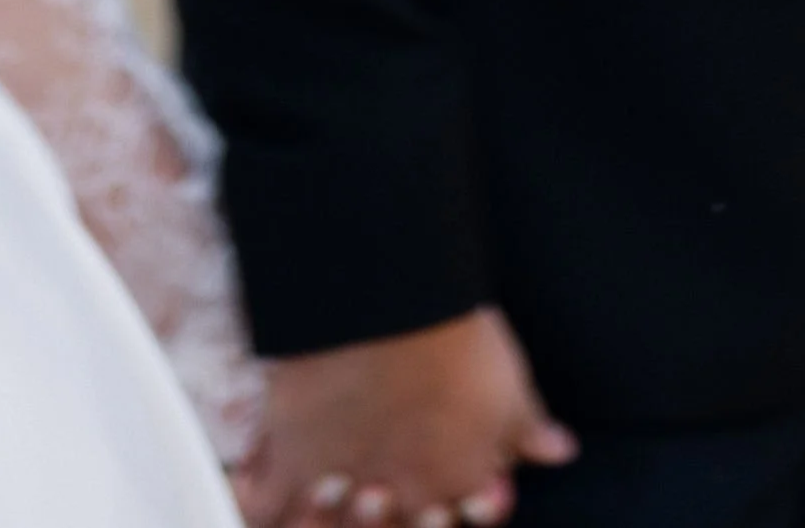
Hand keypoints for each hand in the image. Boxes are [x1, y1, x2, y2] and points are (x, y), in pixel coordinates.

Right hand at [235, 310, 575, 527]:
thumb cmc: (455, 337)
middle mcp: (398, 495)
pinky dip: (254, 501)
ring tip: (323, 496)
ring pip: (325, 524)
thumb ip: (527, 426)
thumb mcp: (508, 382)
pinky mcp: (292, 453)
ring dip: (322, 518)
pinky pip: (265, 500)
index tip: (444, 498)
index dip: (448, 509)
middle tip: (375, 489)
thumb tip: (559, 450)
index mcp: (454, 485)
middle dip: (381, 515)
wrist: (388, 300)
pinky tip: (245, 494)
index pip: (449, 522)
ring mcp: (341, 480)